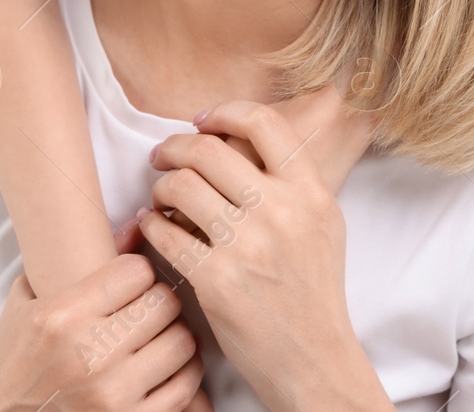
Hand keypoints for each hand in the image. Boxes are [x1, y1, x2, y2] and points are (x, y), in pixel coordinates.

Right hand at [0, 219, 209, 411]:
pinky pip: (185, 387)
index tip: (131, 280)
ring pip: (182, 342)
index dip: (138, 271)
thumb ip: (82, 259)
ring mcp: (113, 394)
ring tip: (157, 335)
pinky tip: (164, 366)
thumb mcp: (32, 298)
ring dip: (173, 335)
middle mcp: (90, 354)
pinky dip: (182, 373)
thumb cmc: (15, 357)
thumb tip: (140, 223)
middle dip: (159, 299)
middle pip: (165, 303)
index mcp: (63, 317)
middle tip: (147, 306)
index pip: (137, 271)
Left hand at [139, 101, 377, 409]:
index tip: (201, 122)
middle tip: (161, 157)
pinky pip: (165, 233)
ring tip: (160, 199)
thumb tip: (242, 139)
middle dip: (173, 147)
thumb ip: (293, 183)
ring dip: (160, 188)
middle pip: (208, 150)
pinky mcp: (217, 280)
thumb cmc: (313, 294)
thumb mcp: (323, 226)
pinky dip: (151, 225)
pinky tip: (153, 228)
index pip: (264, 123)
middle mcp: (281, 212)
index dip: (223, 112)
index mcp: (311, 193)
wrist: (314, 361)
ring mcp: (248, 246)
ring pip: (180, 187)